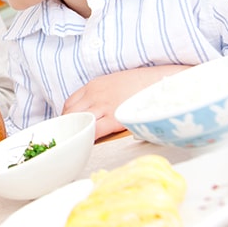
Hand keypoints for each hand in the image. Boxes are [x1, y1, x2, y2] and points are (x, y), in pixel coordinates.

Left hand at [63, 65, 189, 138]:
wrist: (159, 82)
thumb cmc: (140, 84)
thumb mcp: (114, 83)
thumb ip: (101, 94)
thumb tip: (95, 109)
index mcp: (93, 86)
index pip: (70, 103)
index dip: (68, 116)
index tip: (70, 125)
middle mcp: (94, 95)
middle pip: (70, 114)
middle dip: (69, 126)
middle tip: (72, 137)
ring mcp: (104, 106)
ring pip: (79, 122)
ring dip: (77, 132)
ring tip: (78, 143)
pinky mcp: (115, 118)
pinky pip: (94, 130)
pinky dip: (89, 138)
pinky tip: (89, 144)